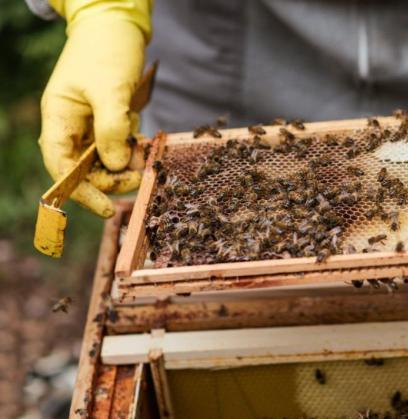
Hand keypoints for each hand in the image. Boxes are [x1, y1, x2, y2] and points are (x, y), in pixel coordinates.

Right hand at [39, 0, 150, 216]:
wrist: (117, 24)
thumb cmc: (108, 51)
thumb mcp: (111, 89)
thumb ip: (111, 128)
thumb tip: (114, 165)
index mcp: (59, 117)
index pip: (61, 165)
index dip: (80, 191)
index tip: (107, 207)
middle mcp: (71, 124)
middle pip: (84, 168)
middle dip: (111, 178)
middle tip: (140, 177)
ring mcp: (89, 122)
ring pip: (104, 159)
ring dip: (124, 164)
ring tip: (144, 156)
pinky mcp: (108, 119)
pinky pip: (118, 145)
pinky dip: (131, 149)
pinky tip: (143, 142)